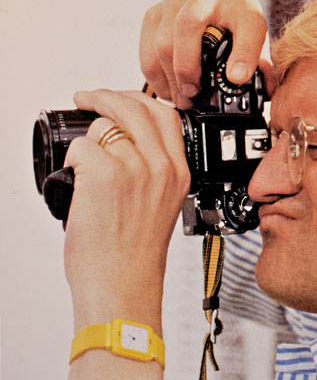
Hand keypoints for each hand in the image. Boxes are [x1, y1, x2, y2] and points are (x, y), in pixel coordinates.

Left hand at [63, 90, 189, 332]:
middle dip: (106, 96)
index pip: (166, 116)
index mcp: (179, 172)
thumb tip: (124, 138)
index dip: (139, 100)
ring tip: (85, 165)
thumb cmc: (136, 252)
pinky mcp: (105, 176)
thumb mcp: (163, 203)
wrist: (123, 283)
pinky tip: (79, 182)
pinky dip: (73, 160)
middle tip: (88, 98)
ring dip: (88, 141)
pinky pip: (81, 147)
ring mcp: (135, 169)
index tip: (120, 100)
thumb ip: (154, 169)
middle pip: (136, 107)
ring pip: (103, 126)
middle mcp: (162, 167)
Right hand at [140, 0, 271, 108]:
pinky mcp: (155, 14)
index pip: (248, 23)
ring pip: (163, 39)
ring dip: (170, 76)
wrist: (215, 27)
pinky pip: (147, 47)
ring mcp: (178, 1)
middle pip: (188, 25)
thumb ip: (262, 76)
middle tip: (193, 94)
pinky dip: (155, 75)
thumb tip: (260, 92)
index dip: (244, 52)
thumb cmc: (238, 48)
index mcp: (243, 8)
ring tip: (182, 98)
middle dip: (188, 66)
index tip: (238, 79)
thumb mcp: (256, 60)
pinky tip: (169, 90)